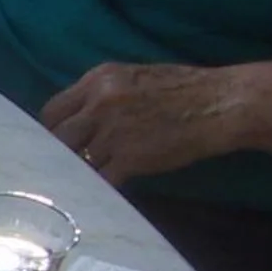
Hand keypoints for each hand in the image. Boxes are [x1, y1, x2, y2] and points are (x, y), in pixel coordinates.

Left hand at [40, 62, 244, 185]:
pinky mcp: (128, 158)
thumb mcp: (135, 78)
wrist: (221, 104)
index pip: (52, 110)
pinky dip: (97, 188)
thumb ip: (102, 95)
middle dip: (58, 154)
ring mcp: (112, 131)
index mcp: (98, 79)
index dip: (50, 131)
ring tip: (80, 182)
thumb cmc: (185, 89)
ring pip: (73, 160)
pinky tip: (100, 192)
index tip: (57, 145)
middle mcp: (99, 102)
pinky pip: (98, 180)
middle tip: (64, 168)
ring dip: (77, 173)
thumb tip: (79, 118)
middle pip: (55, 137)